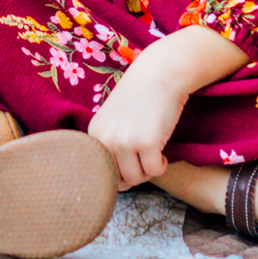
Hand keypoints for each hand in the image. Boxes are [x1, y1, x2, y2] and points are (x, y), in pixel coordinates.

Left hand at [86, 26, 249, 188]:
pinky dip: (162, 165)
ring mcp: (125, 141)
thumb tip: (119, 184)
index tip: (131, 161)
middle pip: (119, 180)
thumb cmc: (140, 98)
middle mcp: (106, 139)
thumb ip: (110, 145)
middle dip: (135, 173)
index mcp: (94, 134)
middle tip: (145, 156)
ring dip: (148, 170)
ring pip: (137, 178)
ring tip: (153, 153)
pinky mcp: (147, 142)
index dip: (120, 172)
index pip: (102, 173)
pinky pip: (155, 171)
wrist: (160, 74)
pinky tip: (163, 151)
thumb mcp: (114, 120)